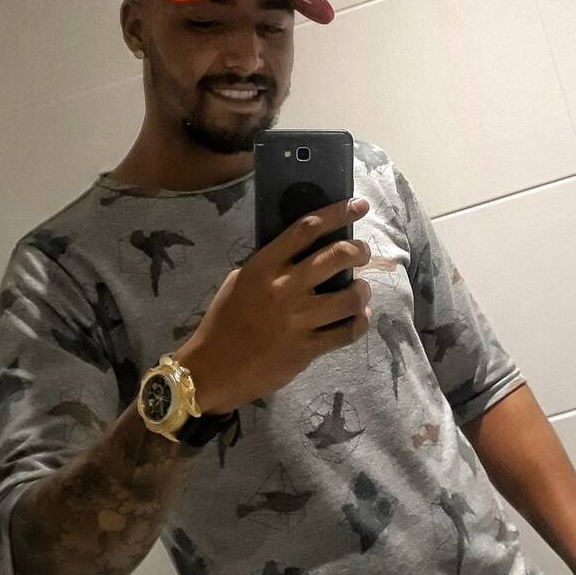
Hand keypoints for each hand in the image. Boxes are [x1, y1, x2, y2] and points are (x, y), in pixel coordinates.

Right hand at [175, 197, 372, 413]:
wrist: (212, 369)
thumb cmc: (223, 322)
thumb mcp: (239, 281)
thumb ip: (269, 265)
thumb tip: (302, 251)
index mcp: (264, 266)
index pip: (307, 228)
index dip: (338, 212)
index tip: (359, 205)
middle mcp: (284, 287)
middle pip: (337, 256)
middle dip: (359, 250)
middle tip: (363, 253)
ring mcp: (298, 320)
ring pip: (351, 297)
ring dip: (363, 290)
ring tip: (360, 290)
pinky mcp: (306, 349)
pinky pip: (347, 332)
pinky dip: (359, 322)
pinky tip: (358, 318)